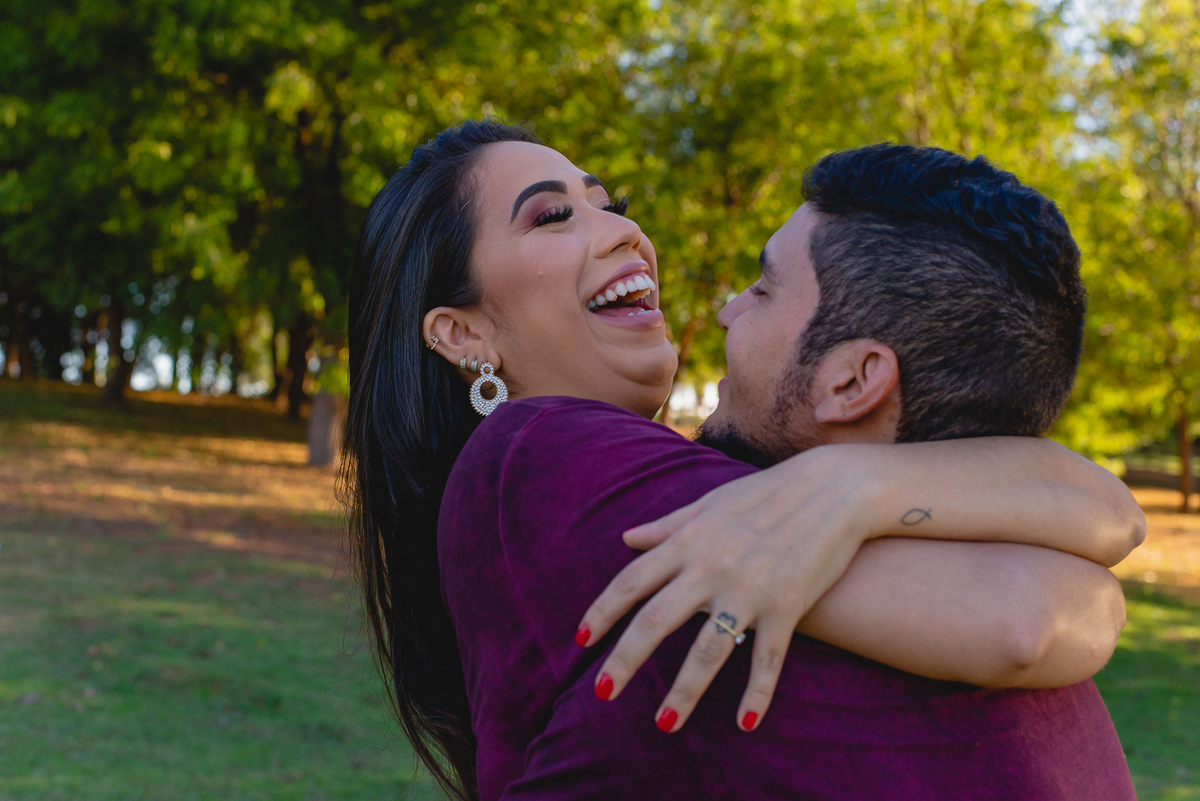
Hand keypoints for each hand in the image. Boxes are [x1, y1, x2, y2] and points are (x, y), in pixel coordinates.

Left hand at [575, 446, 880, 732]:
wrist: (833, 489)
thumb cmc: (765, 495)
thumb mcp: (709, 503)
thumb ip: (666, 526)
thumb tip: (624, 538)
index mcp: (688, 542)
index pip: (632, 582)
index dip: (602, 613)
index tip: (580, 642)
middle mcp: (711, 567)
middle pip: (656, 621)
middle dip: (625, 660)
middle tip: (600, 694)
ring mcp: (750, 589)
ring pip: (708, 650)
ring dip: (684, 691)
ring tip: (663, 724)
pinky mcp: (788, 606)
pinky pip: (768, 658)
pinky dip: (758, 693)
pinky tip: (745, 722)